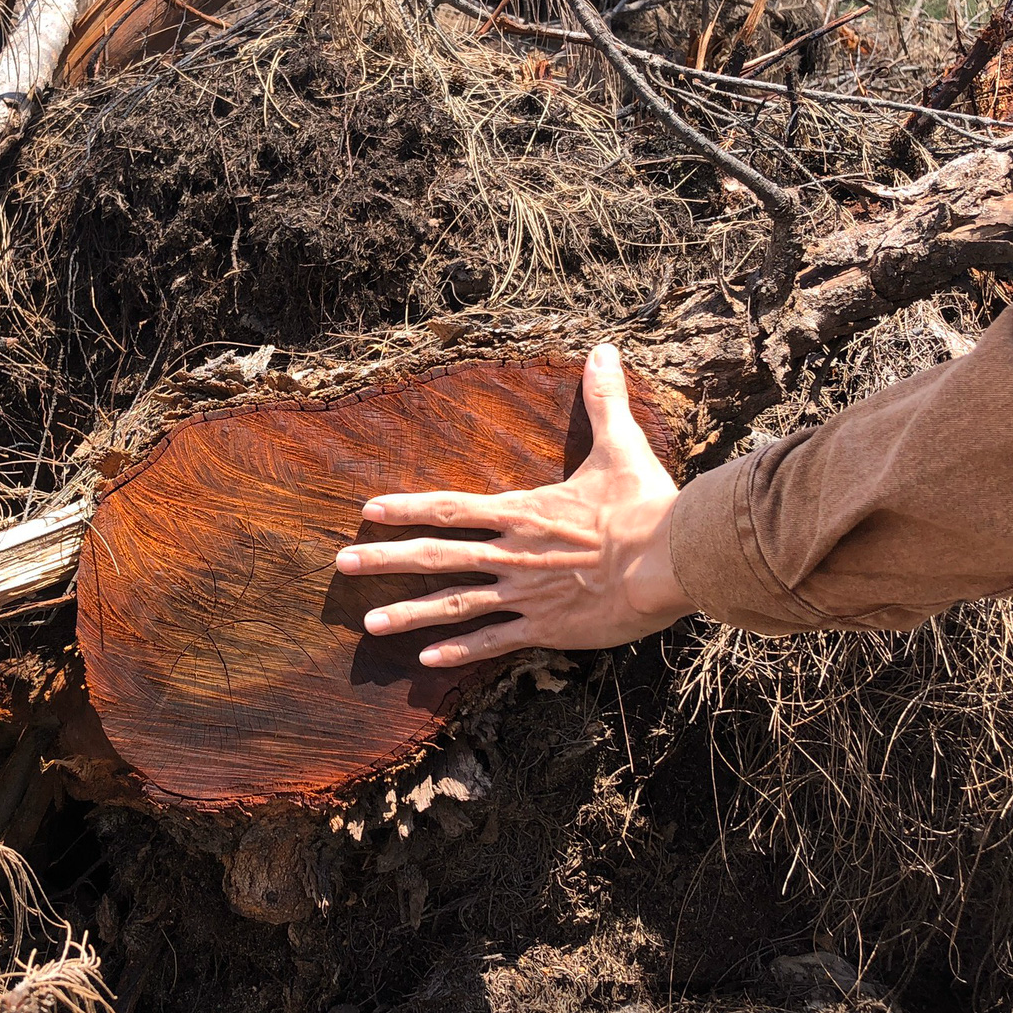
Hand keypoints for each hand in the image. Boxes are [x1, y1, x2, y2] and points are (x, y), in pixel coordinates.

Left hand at [333, 343, 696, 667]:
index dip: (407, 508)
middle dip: (385, 558)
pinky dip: (460, 651)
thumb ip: (603, 402)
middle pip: (436, 555)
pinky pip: (494, 641)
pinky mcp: (548, 627)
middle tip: (343, 563)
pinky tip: (427, 661)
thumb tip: (604, 351)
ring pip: (454, 605)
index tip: (368, 510)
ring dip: (409, 614)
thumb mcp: (620, 447)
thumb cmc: (646, 505)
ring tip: (370, 624)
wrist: (670, 560)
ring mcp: (526, 593)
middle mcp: (513, 553)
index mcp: (523, 512)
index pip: (451, 507)